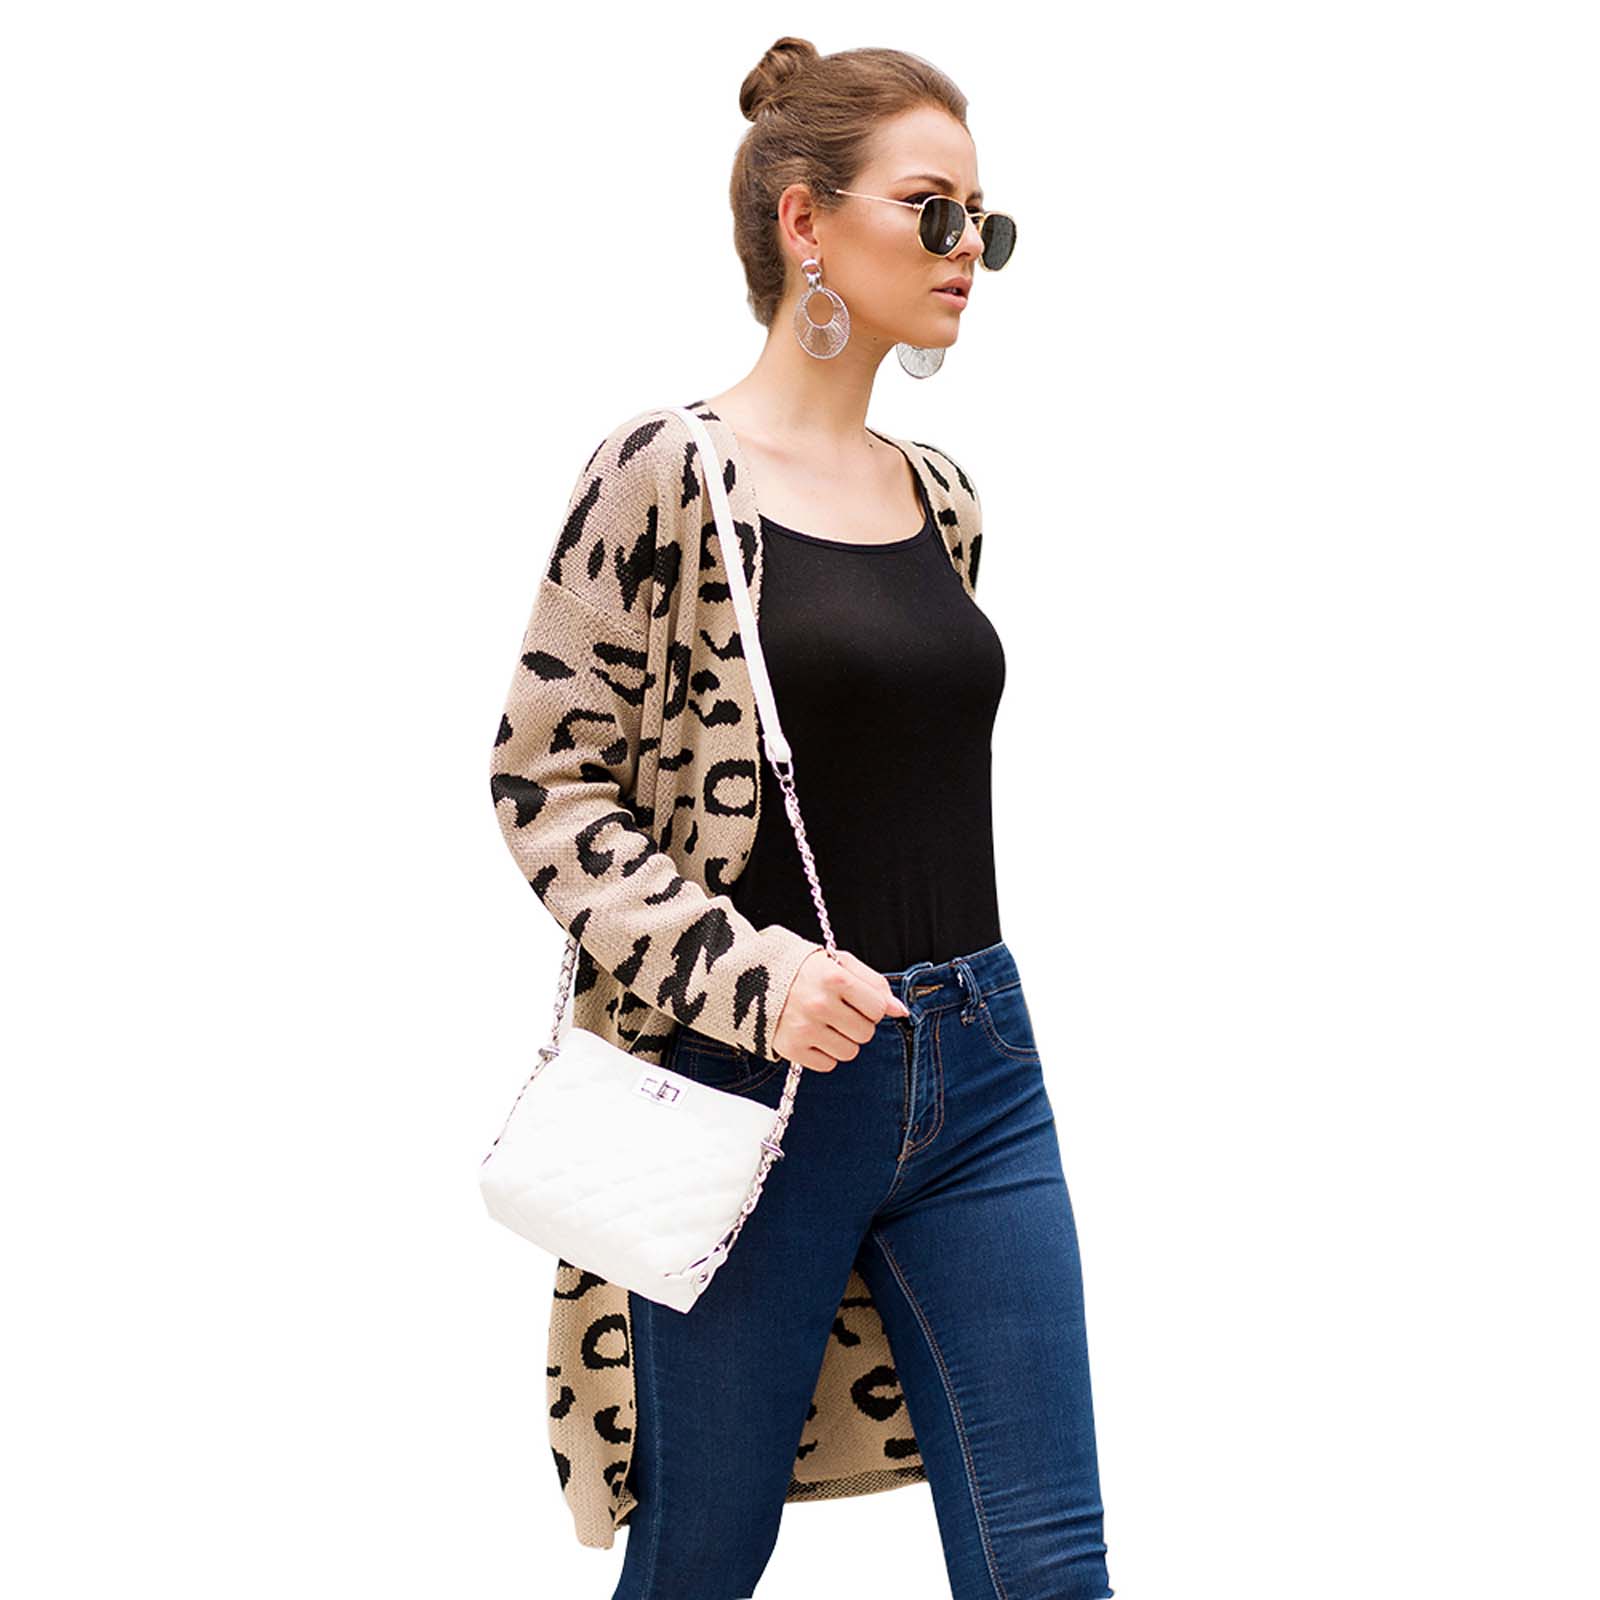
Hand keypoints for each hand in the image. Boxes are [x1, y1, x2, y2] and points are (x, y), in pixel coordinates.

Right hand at [771, 947, 910, 1071]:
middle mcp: (819, 1004)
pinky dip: (823, 1053)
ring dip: (842, 1040)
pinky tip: (812, 1035)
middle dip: (857, 1024)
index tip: (856, 1000)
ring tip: (825, 1023)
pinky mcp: (791, 1048)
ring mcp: (804, 1028)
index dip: (871, 1006)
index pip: (877, 1009)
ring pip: (849, 1052)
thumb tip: (900, 1010)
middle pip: (865, 1033)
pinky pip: (827, 1065)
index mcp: (834, 978)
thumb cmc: (804, 969)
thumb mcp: (839, 964)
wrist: (753, 978)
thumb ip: (874, 983)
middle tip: (839, 1011)